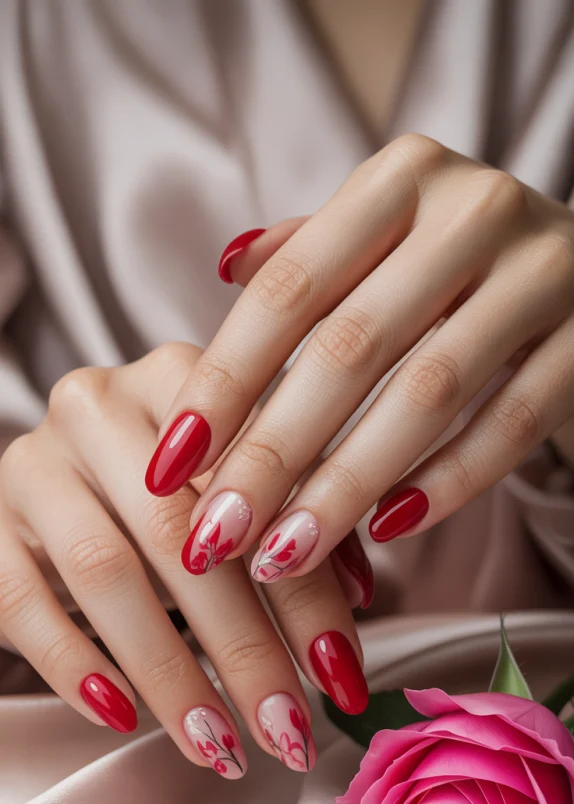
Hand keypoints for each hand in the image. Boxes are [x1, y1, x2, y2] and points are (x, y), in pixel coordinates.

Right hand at [0, 345, 369, 779]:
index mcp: (181, 379)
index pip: (256, 487)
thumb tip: (359, 601)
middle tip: (288, 729)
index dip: (305, 586)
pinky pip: (22, 602)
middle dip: (244, 645)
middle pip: (180, 533)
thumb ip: (298, 523)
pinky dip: (74, 666)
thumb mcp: (230, 490)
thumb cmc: (161, 495)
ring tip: (219, 744)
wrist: (49, 486)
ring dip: (169, 671)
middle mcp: (99, 405)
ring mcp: (34, 463)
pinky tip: (123, 718)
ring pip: (103, 572)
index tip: (341, 674)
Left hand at [149, 134, 573, 579]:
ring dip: (344, 485)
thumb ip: (312, 252)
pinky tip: (387, 532)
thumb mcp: (389, 235)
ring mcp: (541, 272)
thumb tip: (225, 268)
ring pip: (425, 393)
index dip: (223, 383)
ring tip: (283, 557)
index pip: (288, 292)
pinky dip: (446, 483)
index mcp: (401, 181)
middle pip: (346, 348)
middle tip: (216, 536)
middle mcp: (472, 211)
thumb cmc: (463, 265)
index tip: (168, 464)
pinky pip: (511, 423)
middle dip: (270, 454)